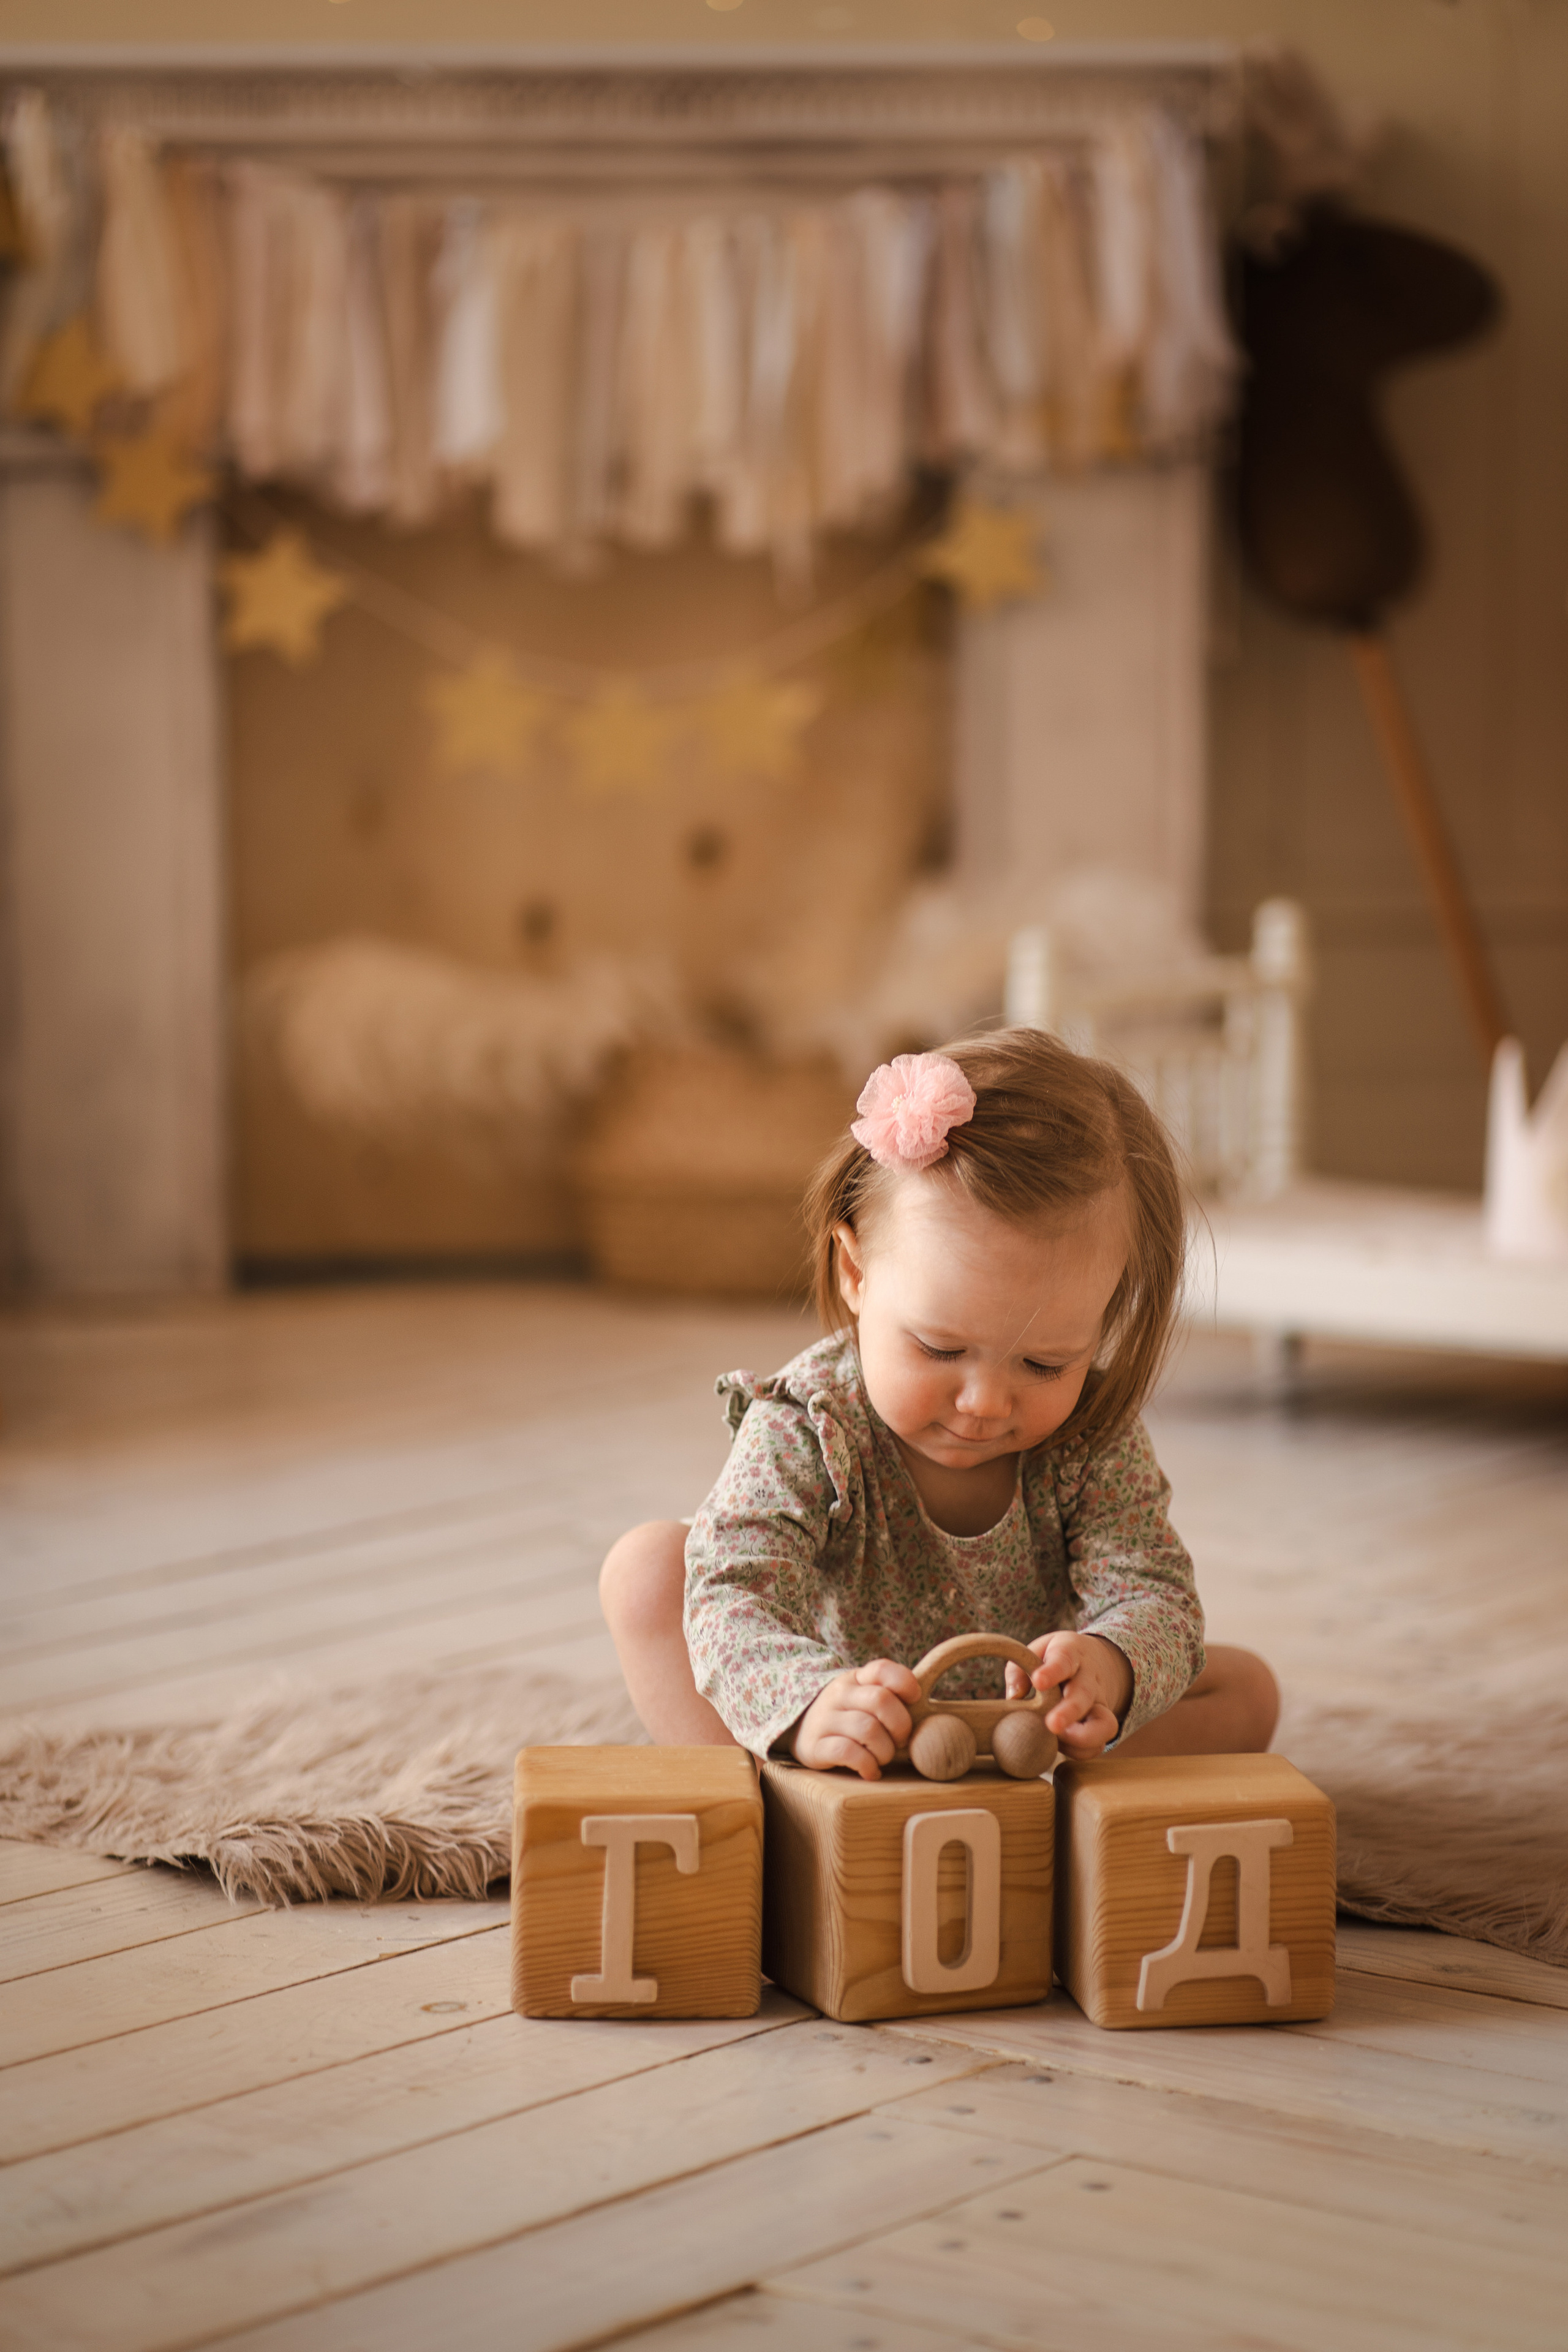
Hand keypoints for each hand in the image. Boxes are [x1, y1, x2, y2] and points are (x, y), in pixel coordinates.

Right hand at [790, 1658, 919, 1778]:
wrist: (799, 1730)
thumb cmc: (846, 1717)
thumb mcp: (862, 1699)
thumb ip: (889, 1698)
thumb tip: (926, 1716)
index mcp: (855, 1679)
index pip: (882, 1669)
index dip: (904, 1682)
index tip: (915, 1699)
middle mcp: (838, 1694)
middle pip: (880, 1700)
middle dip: (901, 1725)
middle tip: (901, 1741)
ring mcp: (824, 1719)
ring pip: (867, 1729)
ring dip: (885, 1750)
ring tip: (883, 1758)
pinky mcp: (814, 1746)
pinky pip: (847, 1752)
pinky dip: (866, 1765)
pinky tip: (871, 1771)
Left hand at [1004, 1631, 1132, 1761]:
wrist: (1096, 1661)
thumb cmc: (1055, 1658)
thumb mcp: (1036, 1650)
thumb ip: (1019, 1670)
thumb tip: (1013, 1697)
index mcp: (1070, 1654)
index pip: (1064, 1659)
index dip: (1052, 1671)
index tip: (1038, 1681)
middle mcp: (1088, 1679)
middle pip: (1084, 1694)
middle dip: (1069, 1711)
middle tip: (1052, 1724)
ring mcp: (1099, 1703)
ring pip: (1104, 1723)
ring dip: (1082, 1737)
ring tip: (1058, 1739)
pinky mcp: (1102, 1725)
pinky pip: (1098, 1743)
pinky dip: (1081, 1750)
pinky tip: (1061, 1746)